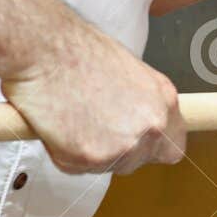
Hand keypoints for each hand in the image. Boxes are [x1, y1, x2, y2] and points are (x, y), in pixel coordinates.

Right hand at [2, 20, 186, 175]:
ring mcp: (125, 145)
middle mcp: (152, 126)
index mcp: (165, 101)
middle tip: (90, 124)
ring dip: (89, 151)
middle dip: (115, 150)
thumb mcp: (128, 72)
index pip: (172, 148)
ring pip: (108, 166)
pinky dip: (62, 152)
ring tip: (72, 117)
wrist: (44, 49)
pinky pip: (77, 167)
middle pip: (139, 161)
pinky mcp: (92, 157)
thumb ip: (141, 104)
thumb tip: (136, 122)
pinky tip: (58, 124)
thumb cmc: (77, 51)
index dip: (150, 148)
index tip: (134, 142)